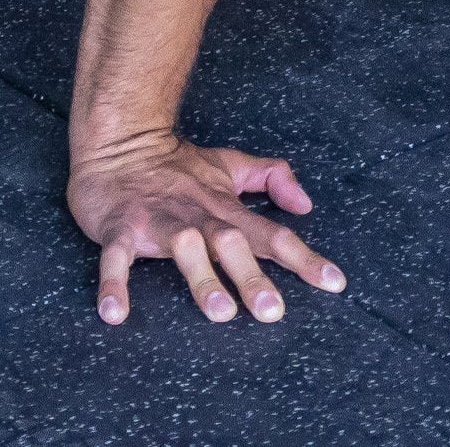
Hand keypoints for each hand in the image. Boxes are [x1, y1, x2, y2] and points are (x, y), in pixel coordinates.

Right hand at [68, 128, 346, 324]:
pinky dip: (114, 282)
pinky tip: (115, 312)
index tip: (335, 282)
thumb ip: (270, 179)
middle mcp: (195, 215)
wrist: (119, 138)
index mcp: (223, 208)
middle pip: (229, 243)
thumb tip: (305, 203)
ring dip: (201, 277)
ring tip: (219, 311)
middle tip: (272, 311)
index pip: (270, 234)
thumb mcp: (228, 166)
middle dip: (251, 275)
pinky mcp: (119, 226)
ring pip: (183, 248)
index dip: (303, 257)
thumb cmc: (175, 165)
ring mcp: (158, 220)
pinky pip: (116, 256)